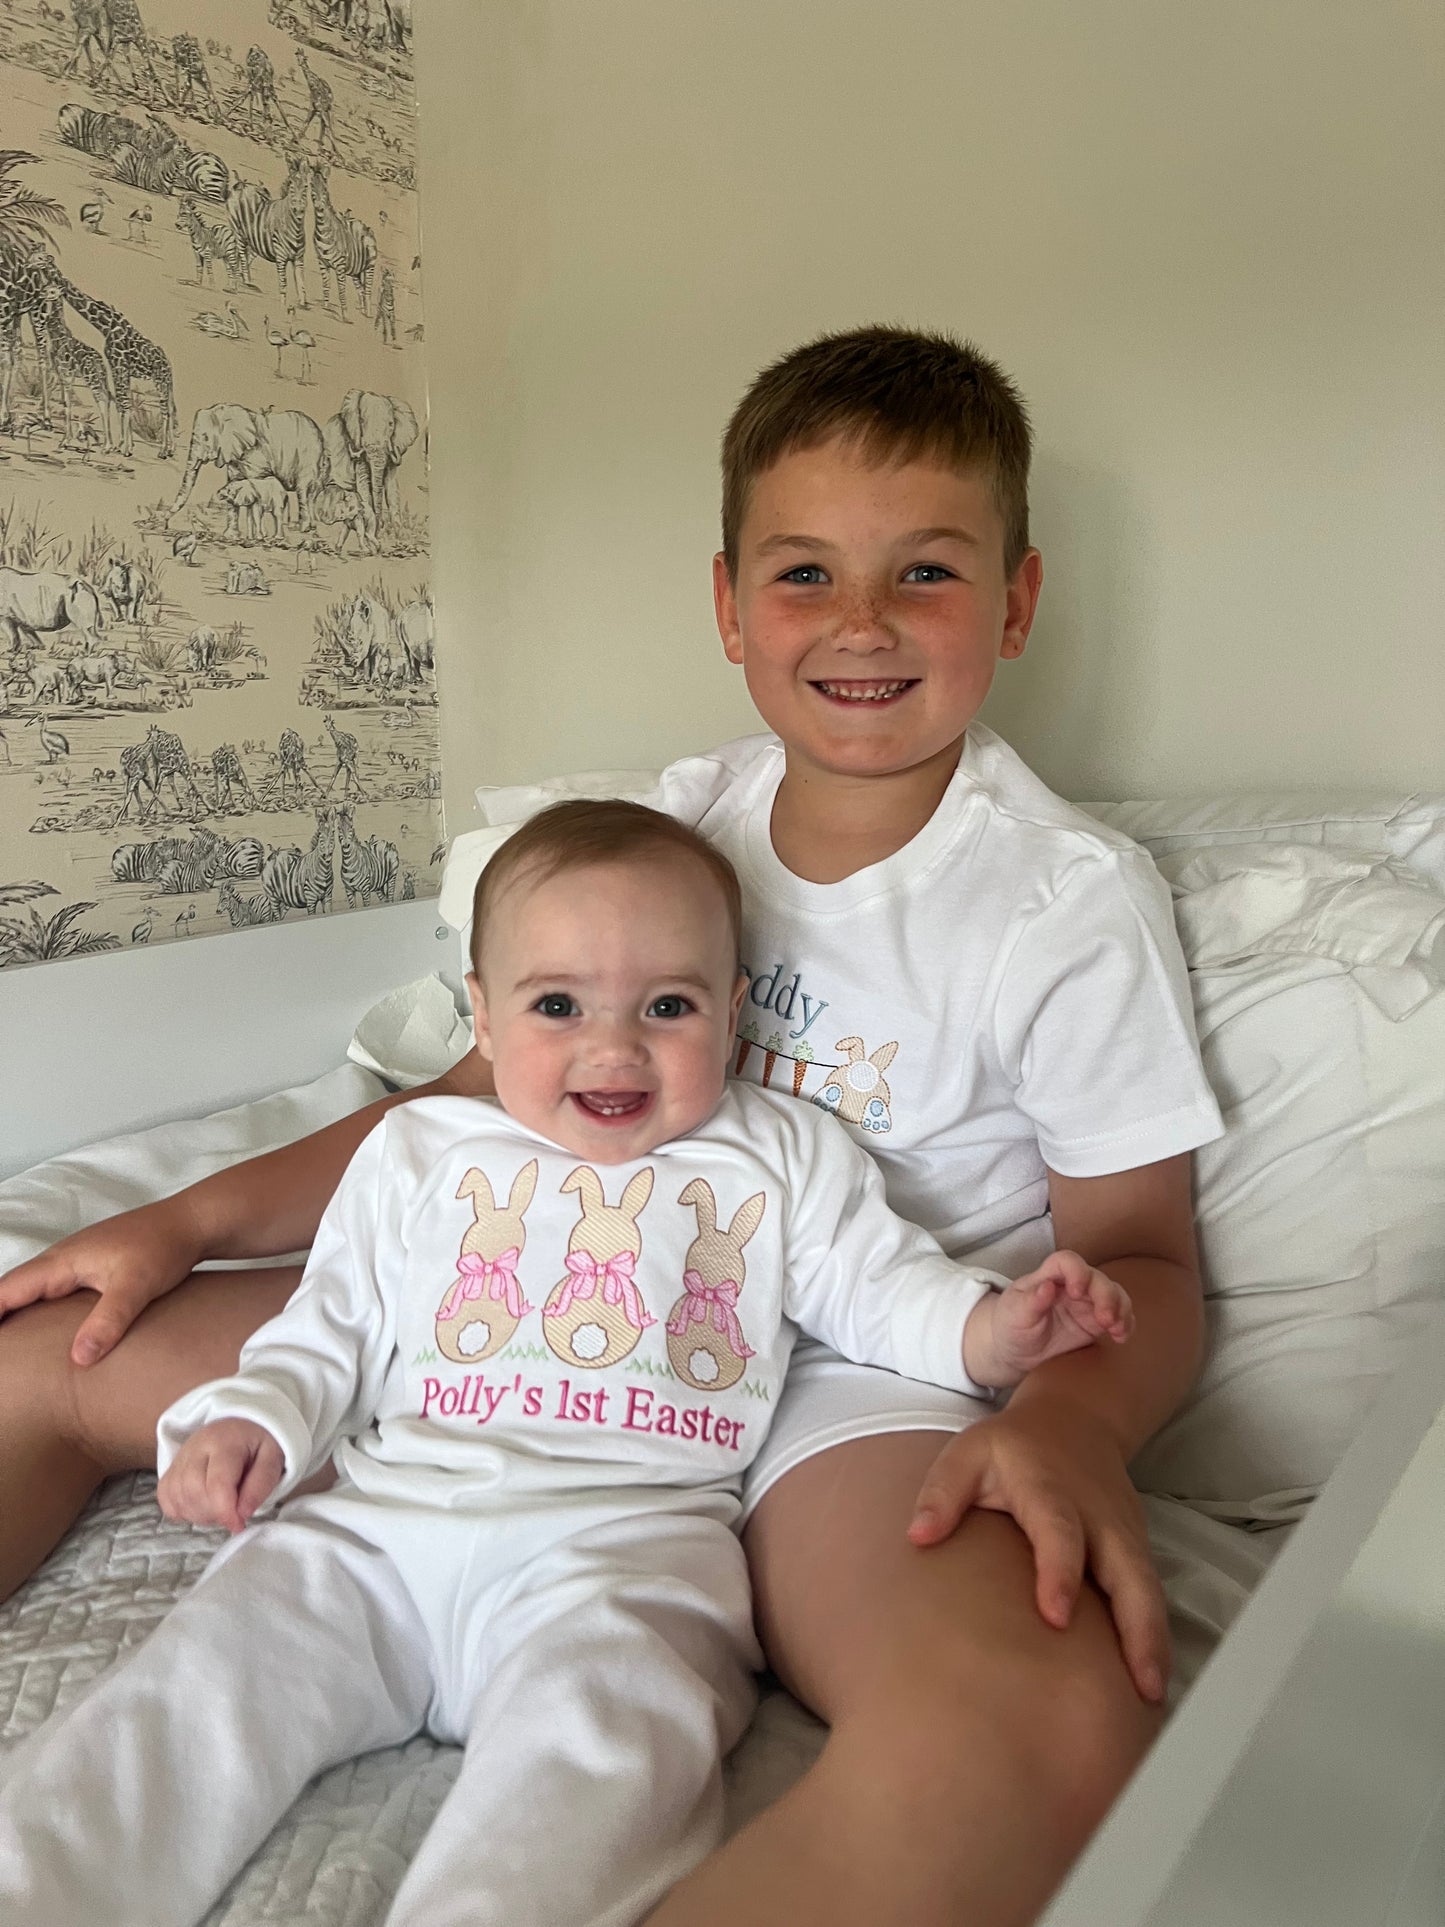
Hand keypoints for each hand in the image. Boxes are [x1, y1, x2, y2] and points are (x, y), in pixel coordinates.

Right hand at [0, 1199, 202, 1365]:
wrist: (192, 1223)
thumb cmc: (163, 1248)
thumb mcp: (136, 1286)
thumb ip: (108, 1320)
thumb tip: (78, 1358)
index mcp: (62, 1261)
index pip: (7, 1290)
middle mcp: (61, 1259)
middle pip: (14, 1290)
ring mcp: (76, 1261)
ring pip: (33, 1290)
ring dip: (15, 1311)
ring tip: (9, 1347)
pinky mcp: (92, 1267)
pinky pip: (52, 1290)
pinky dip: (39, 1307)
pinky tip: (45, 1329)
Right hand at [157, 1419, 283, 1532]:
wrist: (239, 1425)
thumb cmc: (258, 1444)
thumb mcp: (273, 1457)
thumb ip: (261, 1484)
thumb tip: (242, 1513)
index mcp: (225, 1442)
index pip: (217, 1483)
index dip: (226, 1511)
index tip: (239, 1524)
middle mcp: (195, 1448)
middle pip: (193, 1491)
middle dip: (213, 1513)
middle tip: (232, 1514)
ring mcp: (179, 1458)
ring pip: (177, 1497)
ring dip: (199, 1514)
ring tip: (220, 1509)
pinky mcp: (170, 1469)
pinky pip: (166, 1498)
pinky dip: (182, 1511)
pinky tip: (202, 1507)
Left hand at [907, 1400, 1168, 1702]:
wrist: (1076, 1418)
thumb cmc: (1012, 1446)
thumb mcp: (969, 1452)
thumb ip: (942, 1493)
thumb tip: (918, 1537)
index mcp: (1050, 1490)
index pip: (1060, 1534)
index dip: (1060, 1573)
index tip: (1056, 1616)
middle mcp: (1097, 1516)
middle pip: (1126, 1571)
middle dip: (1136, 1625)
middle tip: (1138, 1683)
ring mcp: (1124, 1533)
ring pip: (1148, 1589)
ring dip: (1154, 1641)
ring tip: (1152, 1696)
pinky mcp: (1138, 1548)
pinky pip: (1150, 1595)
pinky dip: (1156, 1636)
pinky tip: (1151, 1681)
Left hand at [965, 1250, 1133, 1387]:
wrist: (1015, 1349)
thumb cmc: (1011, 1324)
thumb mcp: (1015, 1314)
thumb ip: (1031, 1300)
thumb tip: (1048, 1286)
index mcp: (1049, 1275)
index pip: (1067, 1261)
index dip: (1077, 1271)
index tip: (1077, 1292)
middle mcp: (1072, 1285)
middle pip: (1097, 1278)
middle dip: (1106, 1296)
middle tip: (1105, 1319)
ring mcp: (1087, 1303)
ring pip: (1113, 1295)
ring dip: (1121, 1309)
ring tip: (1117, 1329)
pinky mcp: (1096, 1322)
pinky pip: (1118, 1316)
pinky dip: (1125, 1323)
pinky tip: (1121, 1337)